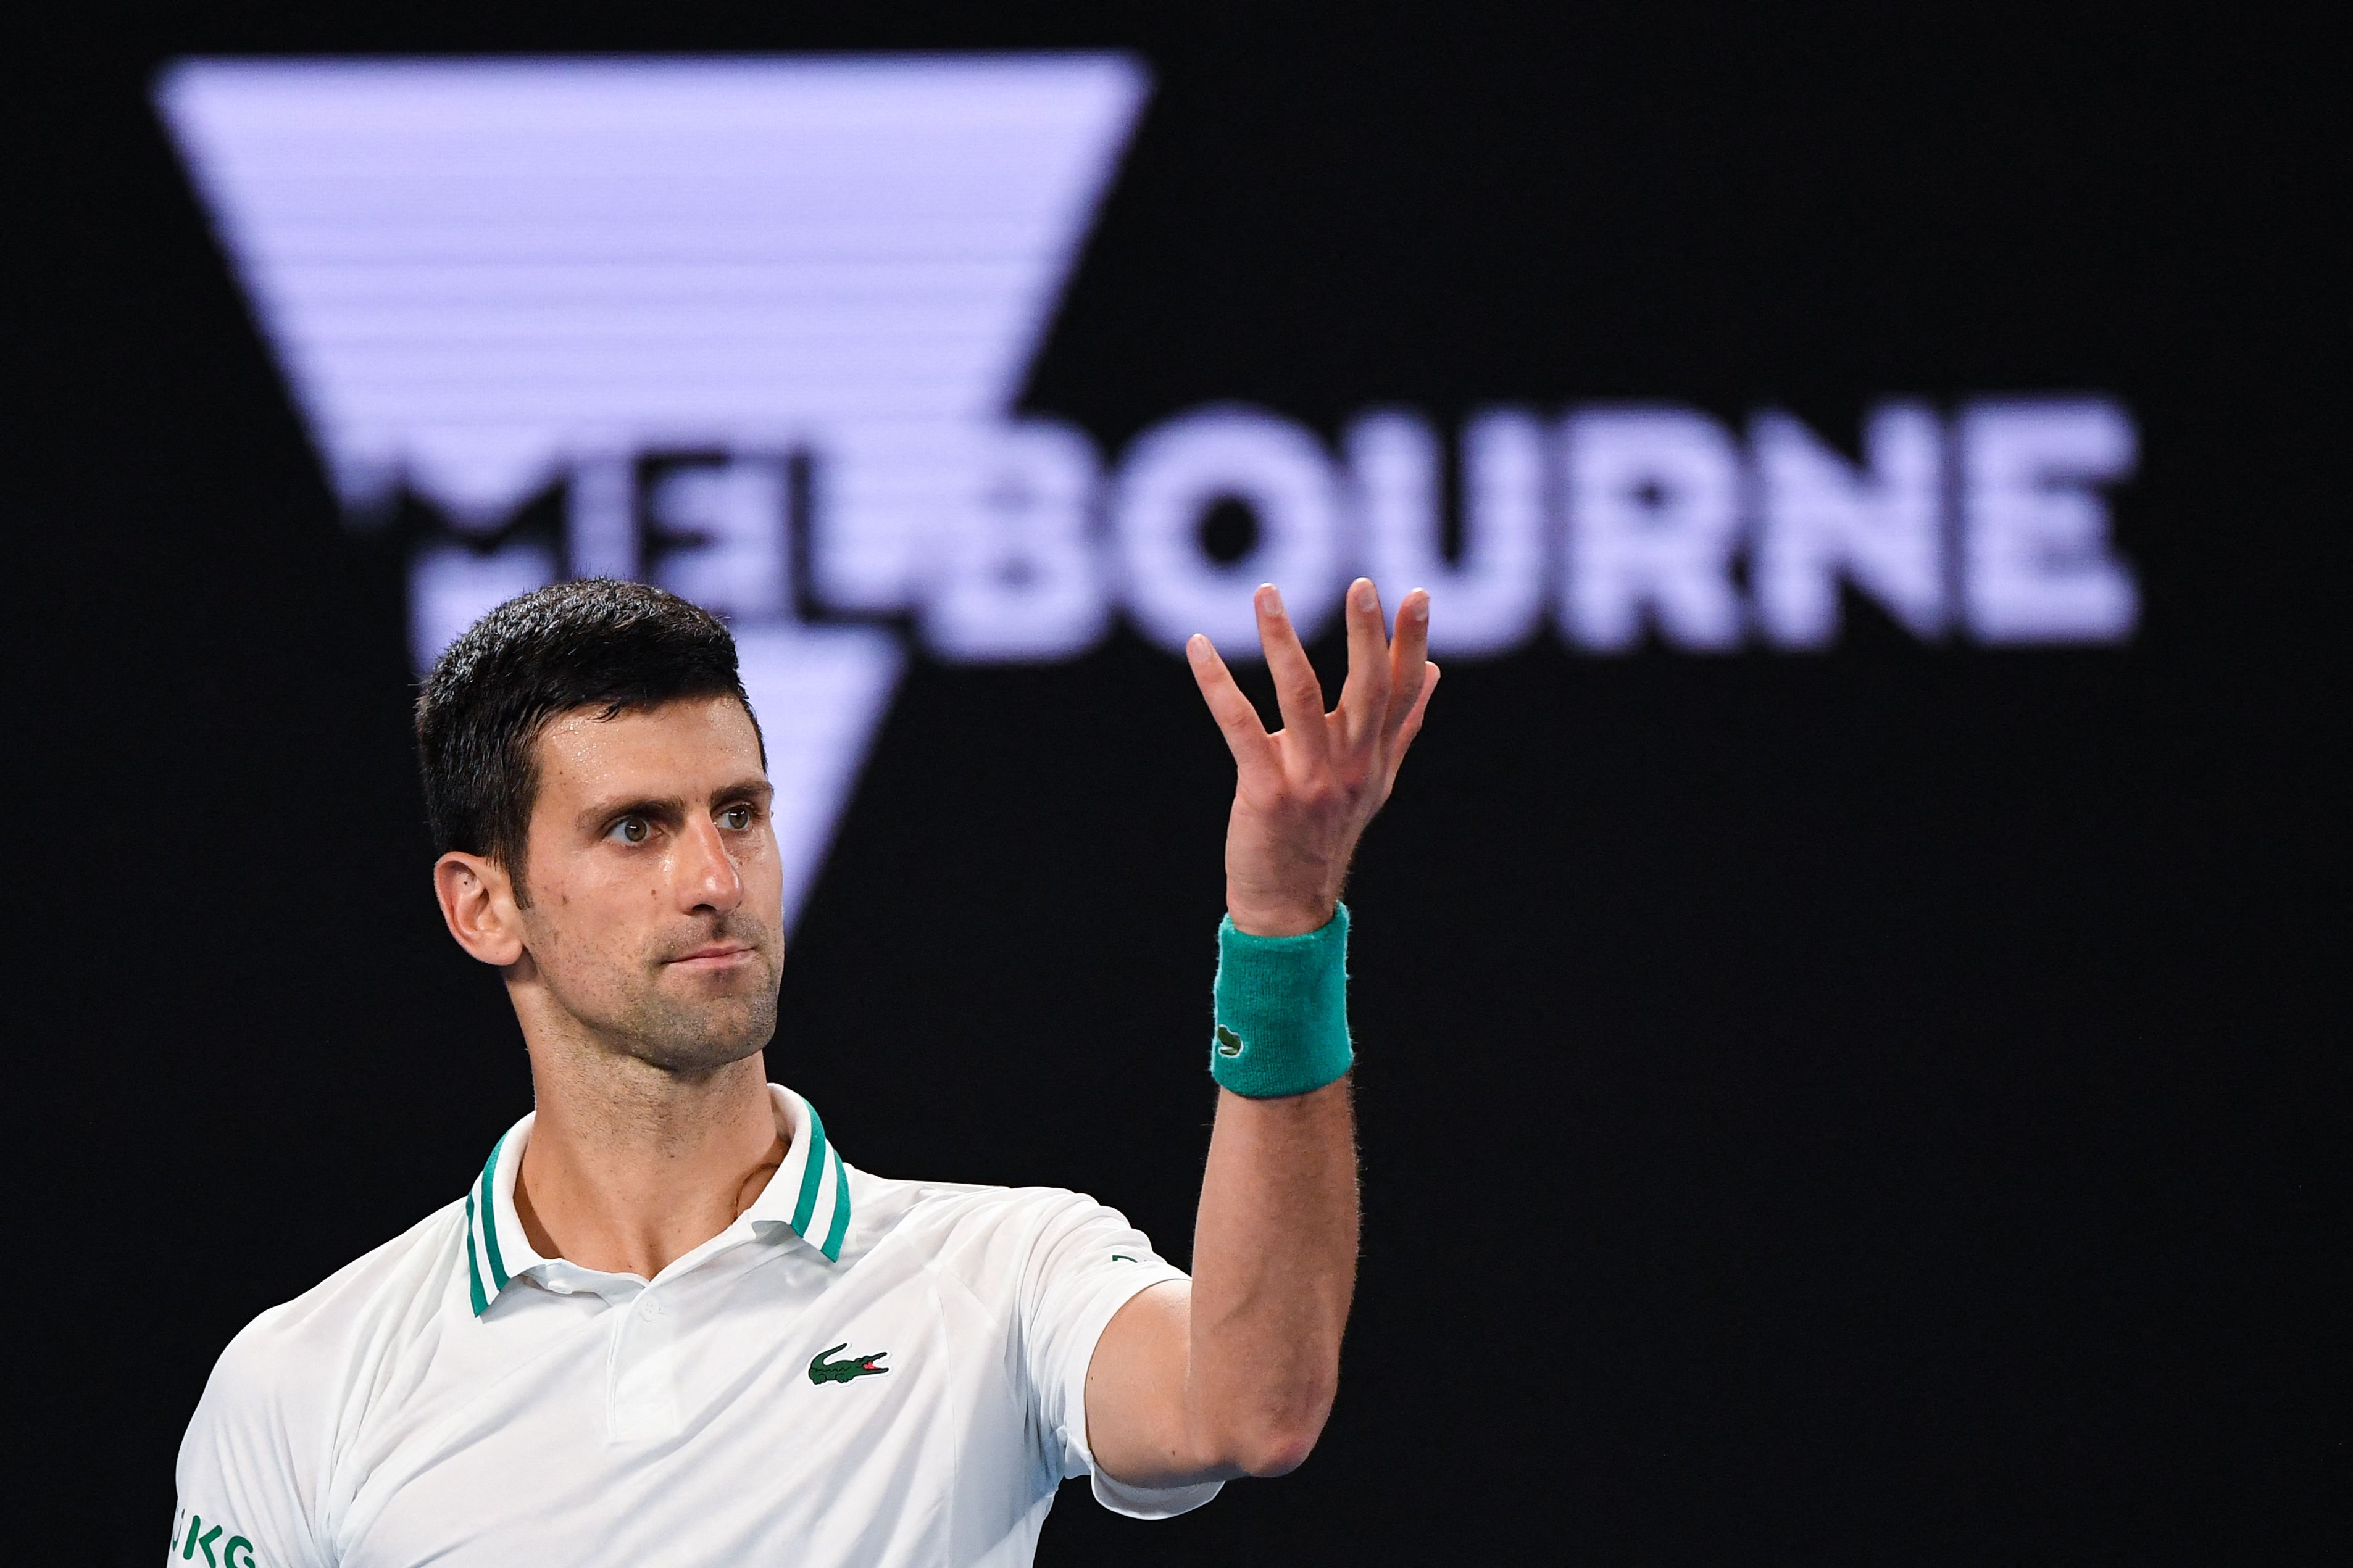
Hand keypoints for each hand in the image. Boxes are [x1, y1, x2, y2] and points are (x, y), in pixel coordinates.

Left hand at [1187, 578, 1438, 935]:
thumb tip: (1434, 670)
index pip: (1403, 691)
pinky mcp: (1268, 793)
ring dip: (1281, 641)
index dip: (1410, 643)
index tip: (1415, 594)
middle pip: (1366, 690)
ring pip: (1300, 697)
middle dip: (1366, 635)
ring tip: (1266, 594)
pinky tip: (1198, 647)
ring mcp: (1311, 781)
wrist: (1290, 903)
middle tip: (1360, 585)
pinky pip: (1240, 727)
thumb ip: (1403, 724)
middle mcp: (1352, 767)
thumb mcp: (1374, 780)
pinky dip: (1217, 683)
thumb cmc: (1326, 833)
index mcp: (1377, 757)